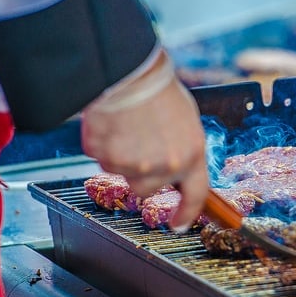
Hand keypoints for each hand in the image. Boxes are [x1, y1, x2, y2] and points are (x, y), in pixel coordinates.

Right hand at [81, 56, 207, 229]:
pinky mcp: (107, 157)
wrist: (129, 72)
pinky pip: (100, 157)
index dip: (186, 213)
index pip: (195, 196)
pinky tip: (111, 122)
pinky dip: (102, 143)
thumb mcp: (186, 121)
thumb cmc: (158, 90)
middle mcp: (165, 166)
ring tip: (126, 126)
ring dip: (120, 156)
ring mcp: (135, 165)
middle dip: (141, 172)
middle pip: (147, 188)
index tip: (178, 224)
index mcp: (191, 154)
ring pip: (121, 172)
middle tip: (138, 143)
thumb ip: (182, 149)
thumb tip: (177, 166)